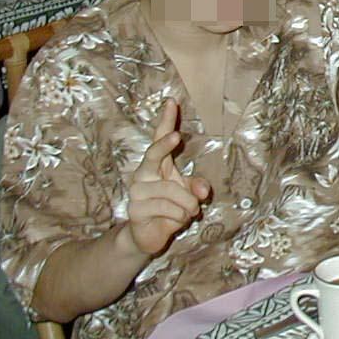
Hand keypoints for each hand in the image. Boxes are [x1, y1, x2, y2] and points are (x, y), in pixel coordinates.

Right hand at [124, 100, 211, 257]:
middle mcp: (144, 173)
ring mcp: (137, 191)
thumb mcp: (188, 194)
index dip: (166, 121)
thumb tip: (202, 191)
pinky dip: (179, 217)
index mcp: (157, 165)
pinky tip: (174, 221)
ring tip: (187, 212)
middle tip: (177, 136)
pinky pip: (169, 209)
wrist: (148, 235)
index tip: (172, 102)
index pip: (160, 138)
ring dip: (188, 205)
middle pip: (153, 153)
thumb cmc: (170, 208)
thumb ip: (196, 187)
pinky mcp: (135, 209)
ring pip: (173, 191)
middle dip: (165, 144)